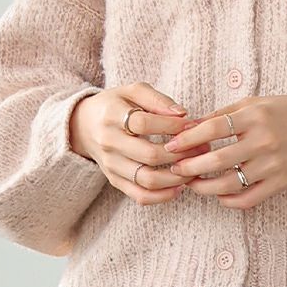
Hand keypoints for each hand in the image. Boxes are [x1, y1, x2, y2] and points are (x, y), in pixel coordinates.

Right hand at [69, 81, 212, 204]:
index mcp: (111, 115)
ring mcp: (111, 165)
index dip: (171, 125)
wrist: (83, 126)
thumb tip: (182, 114)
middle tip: (203, 147)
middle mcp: (108, 143)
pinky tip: (180, 187)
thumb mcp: (133, 91)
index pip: (143, 123)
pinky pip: (139, 196)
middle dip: (182, 153)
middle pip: (148, 155)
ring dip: (176, 177)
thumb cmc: (116, 105)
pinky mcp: (114, 181)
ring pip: (146, 180)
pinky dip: (162, 196)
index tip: (192, 124)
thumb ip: (157, 99)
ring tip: (195, 168)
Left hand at [163, 95, 286, 207]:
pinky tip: (218, 195)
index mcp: (254, 117)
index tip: (171, 146)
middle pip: (216, 160)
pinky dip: (229, 201)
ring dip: (204, 187)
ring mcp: (272, 164)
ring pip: (229, 184)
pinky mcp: (280, 182)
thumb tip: (187, 128)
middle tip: (176, 169)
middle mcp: (263, 141)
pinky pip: (248, 199)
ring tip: (193, 184)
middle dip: (189, 167)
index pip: (212, 129)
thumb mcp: (251, 104)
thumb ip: (220, 115)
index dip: (187, 139)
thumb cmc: (281, 111)